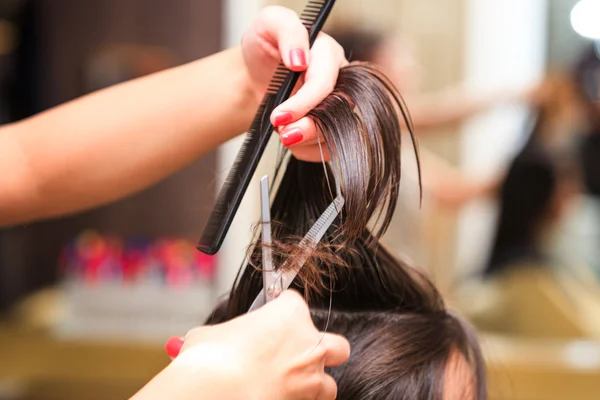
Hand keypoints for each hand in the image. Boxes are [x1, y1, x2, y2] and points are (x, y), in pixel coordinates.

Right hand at [164, 291, 349, 399]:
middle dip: (320, 349)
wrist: (212, 394)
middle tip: (297, 353)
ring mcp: (310, 378)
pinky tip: (281, 399)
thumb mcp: (209, 334)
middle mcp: (308, 343)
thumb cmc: (210, 359)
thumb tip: (215, 340)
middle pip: (335, 344)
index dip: (281, 310)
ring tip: (290, 385)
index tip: (269, 319)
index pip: (294, 302)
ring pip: (328, 382)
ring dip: (313, 383)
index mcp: (289, 315)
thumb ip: (223, 333)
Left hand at [242, 6, 347, 161]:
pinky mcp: (334, 125)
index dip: (304, 102)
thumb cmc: (264, 48)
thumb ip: (287, 30)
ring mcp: (339, 104)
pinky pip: (330, 147)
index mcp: (328, 53)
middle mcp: (340, 79)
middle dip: (308, 127)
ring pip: (336, 132)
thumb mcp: (268, 24)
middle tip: (282, 134)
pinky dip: (308, 151)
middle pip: (337, 110)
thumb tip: (301, 59)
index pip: (325, 82)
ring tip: (283, 135)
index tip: (279, 116)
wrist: (255, 76)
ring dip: (306, 140)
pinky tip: (292, 142)